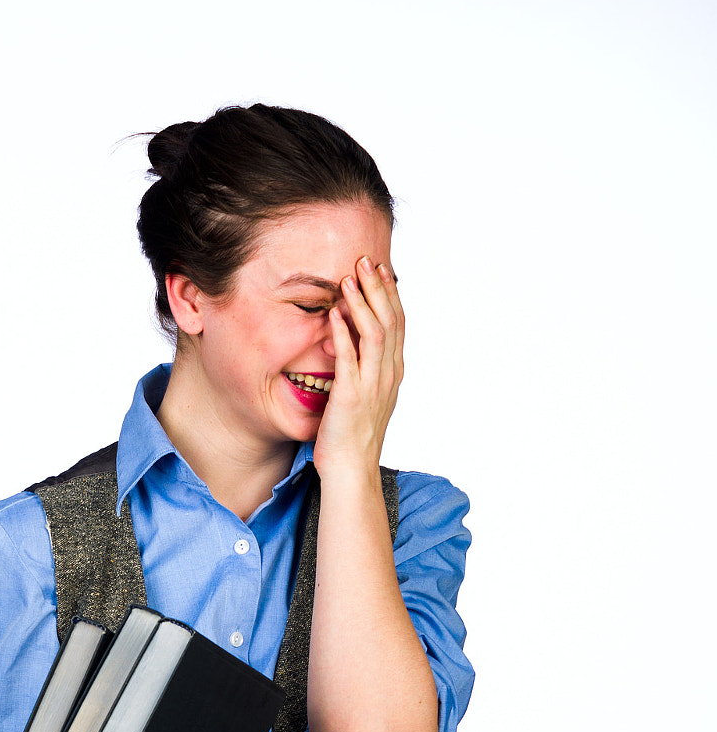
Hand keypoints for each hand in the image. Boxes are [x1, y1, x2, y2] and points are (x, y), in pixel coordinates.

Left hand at [312, 255, 403, 478]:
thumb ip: (365, 369)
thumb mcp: (366, 396)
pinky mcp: (352, 397)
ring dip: (362, 302)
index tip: (381, 270)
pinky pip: (350, 358)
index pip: (398, 324)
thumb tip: (353, 343)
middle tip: (366, 260)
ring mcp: (373, 386)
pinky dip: (343, 332)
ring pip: (375, 333)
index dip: (390, 295)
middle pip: (390, 321)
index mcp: (393, 373)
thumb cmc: (352, 437)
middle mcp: (388, 375)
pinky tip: (334, 312)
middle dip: (378, 288)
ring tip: (349, 276)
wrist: (351, 471)